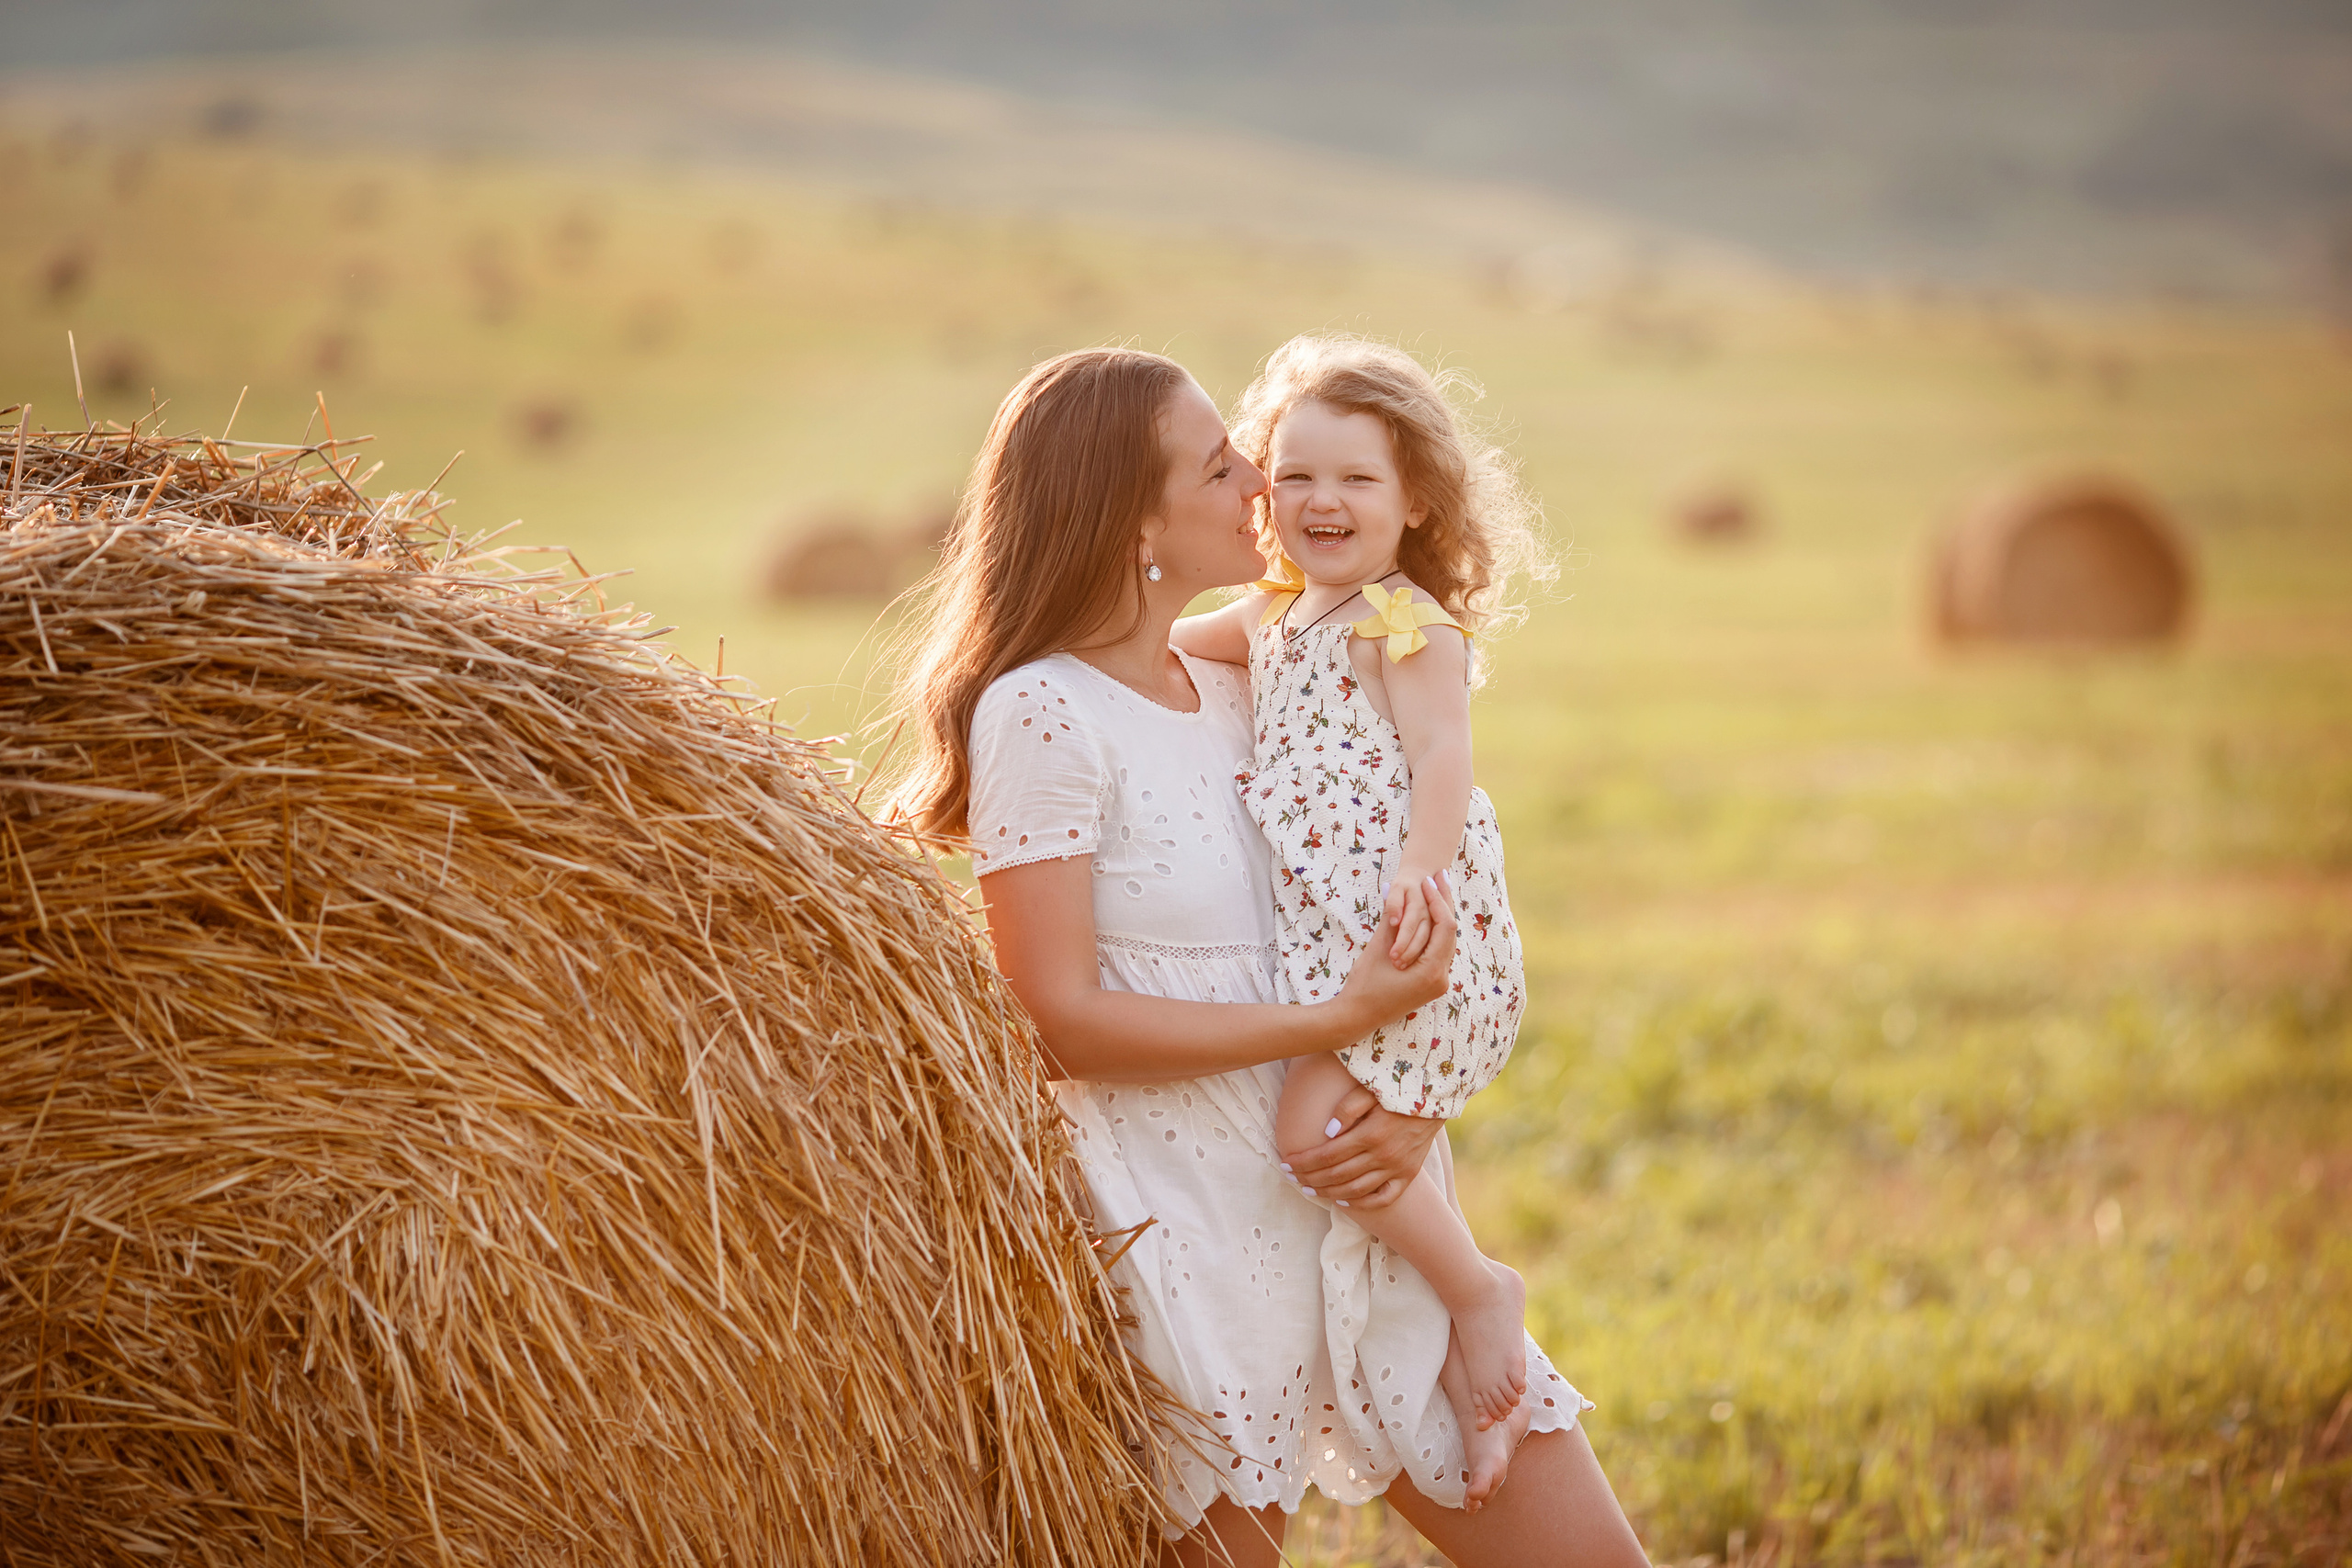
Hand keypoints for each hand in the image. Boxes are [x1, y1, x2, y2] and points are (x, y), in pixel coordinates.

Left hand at [1283, 1083, 1444, 1208]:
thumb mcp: (1371, 1089)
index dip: (1304, 1161)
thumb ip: (1348, 1108)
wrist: (1436, 1097)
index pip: (1327, 1154)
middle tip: (1291, 1178)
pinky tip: (1345, 1202)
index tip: (1286, 1163)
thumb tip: (1327, 1133)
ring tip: (1309, 1190)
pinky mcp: (1408, 1175)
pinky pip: (1384, 1197)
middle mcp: (1384, 1155)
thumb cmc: (1398, 1088)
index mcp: (1371, 1133)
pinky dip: (1363, 1203)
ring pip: (1356, 1189)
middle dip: (1310, 1178)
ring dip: (1329, 1193)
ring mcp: (1397, 1168)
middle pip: (1337, 1175)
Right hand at [1334, 873, 1455, 1021]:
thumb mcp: (1378, 948)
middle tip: (1439, 877)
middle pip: (1450, 933)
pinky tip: (1429, 914)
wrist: (1357, 1016)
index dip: (1438, 900)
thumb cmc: (1364, 985)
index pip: (1445, 927)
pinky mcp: (1431, 984)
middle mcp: (1441, 978)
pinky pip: (1438, 952)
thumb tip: (1393, 889)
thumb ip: (1391, 919)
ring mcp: (1438, 983)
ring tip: (1436, 890)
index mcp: (1432, 971)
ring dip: (1440, 917)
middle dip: (1444, 903)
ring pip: (1445, 942)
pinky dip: (1434, 933)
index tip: (1428, 880)